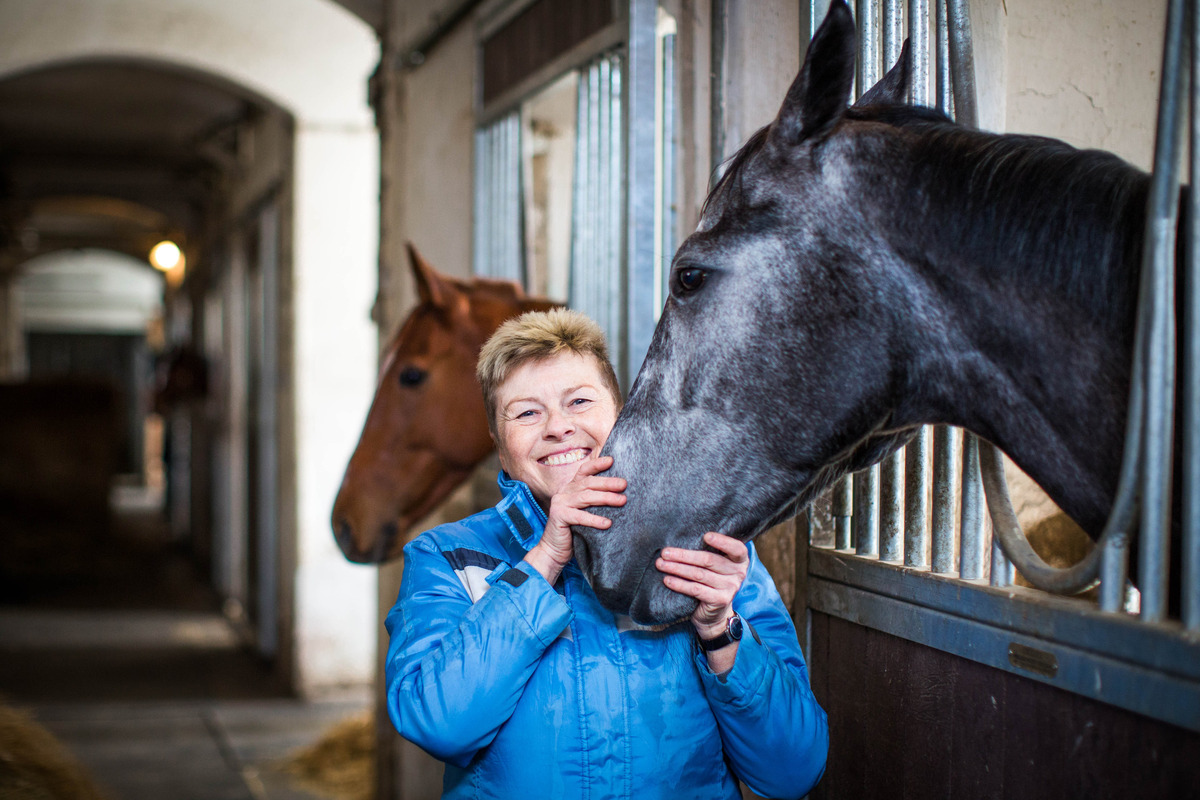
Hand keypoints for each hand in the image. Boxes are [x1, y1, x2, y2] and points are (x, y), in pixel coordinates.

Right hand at [525, 456, 625, 583]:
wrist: (554, 551)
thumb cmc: (574, 532)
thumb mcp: (585, 512)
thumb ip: (594, 501)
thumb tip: (621, 494)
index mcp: (570, 488)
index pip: (583, 471)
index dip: (596, 464)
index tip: (612, 460)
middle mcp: (564, 492)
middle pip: (588, 483)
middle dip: (608, 483)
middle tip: (624, 484)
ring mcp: (560, 503)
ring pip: (586, 497)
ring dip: (605, 498)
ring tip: (622, 501)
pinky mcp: (559, 516)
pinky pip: (580, 516)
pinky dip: (594, 519)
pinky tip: (607, 523)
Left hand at [656, 532, 748, 639]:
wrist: (715, 614)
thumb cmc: (712, 582)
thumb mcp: (717, 566)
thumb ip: (710, 552)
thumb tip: (682, 537)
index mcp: (740, 561)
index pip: (737, 548)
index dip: (723, 542)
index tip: (706, 536)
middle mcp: (738, 573)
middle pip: (708, 560)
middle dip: (683, 555)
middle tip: (664, 552)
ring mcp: (730, 588)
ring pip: (699, 574)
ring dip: (677, 568)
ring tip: (661, 564)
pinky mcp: (719, 600)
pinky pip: (696, 589)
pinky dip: (679, 584)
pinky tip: (667, 580)